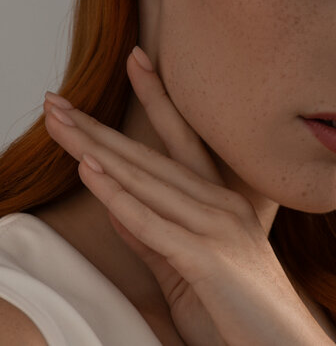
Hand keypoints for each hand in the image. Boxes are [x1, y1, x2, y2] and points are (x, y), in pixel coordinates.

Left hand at [43, 47, 331, 345]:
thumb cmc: (240, 310)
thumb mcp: (186, 266)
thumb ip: (151, 235)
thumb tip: (115, 204)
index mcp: (219, 201)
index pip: (178, 141)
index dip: (154, 100)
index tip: (135, 64)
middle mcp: (219, 203)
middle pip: (150, 156)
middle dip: (98, 127)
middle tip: (58, 100)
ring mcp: (216, 227)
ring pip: (147, 180)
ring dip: (98, 150)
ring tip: (61, 122)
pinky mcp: (208, 259)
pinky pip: (154, 224)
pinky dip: (119, 197)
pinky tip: (91, 171)